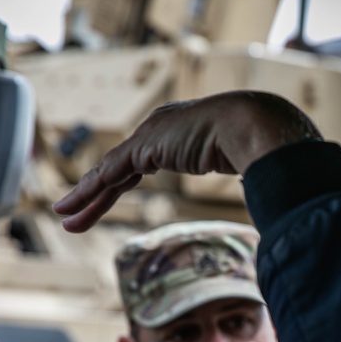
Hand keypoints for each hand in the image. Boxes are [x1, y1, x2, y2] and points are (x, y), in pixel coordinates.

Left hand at [52, 91, 321, 232]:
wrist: (257, 124)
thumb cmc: (261, 143)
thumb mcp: (248, 164)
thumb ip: (250, 176)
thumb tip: (277, 201)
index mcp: (182, 134)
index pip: (142, 163)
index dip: (119, 184)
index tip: (106, 198)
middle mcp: (161, 131)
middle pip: (119, 169)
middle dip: (94, 193)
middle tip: (72, 213)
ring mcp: (152, 137)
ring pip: (109, 173)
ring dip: (84, 197)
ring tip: (63, 217)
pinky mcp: (146, 147)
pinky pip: (111, 172)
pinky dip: (90, 190)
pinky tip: (74, 205)